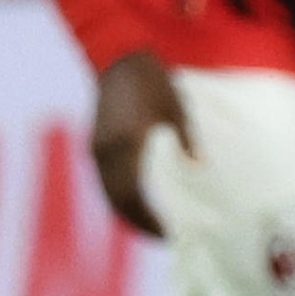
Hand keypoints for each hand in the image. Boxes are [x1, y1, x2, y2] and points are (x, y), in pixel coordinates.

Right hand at [90, 51, 187, 234]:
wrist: (118, 59)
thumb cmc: (151, 82)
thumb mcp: (175, 109)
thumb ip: (187, 140)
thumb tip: (199, 167)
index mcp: (128, 144)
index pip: (131, 195)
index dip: (147, 220)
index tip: (167, 234)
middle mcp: (107, 151)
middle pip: (117, 200)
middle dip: (138, 223)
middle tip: (161, 236)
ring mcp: (97, 148)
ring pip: (108, 193)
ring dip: (127, 212)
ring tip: (150, 224)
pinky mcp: (95, 144)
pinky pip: (104, 181)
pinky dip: (119, 197)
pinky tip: (136, 201)